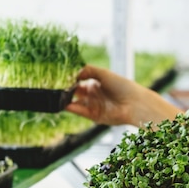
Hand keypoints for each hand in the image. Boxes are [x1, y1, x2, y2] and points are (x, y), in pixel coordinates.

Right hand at [66, 64, 181, 126]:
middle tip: (54, 85)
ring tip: (56, 94)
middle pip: (75, 92)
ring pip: (76, 102)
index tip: (59, 76)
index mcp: (97, 84)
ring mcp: (94, 106)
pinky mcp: (94, 116)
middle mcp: (94, 95)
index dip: (70, 79)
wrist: (134, 103)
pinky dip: (72, 107)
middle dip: (65, 89)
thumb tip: (74, 73)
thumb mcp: (104, 73)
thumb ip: (88, 70)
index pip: (79, 81)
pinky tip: (64, 103)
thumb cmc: (122, 86)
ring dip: (66, 99)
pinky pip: (80, 111)